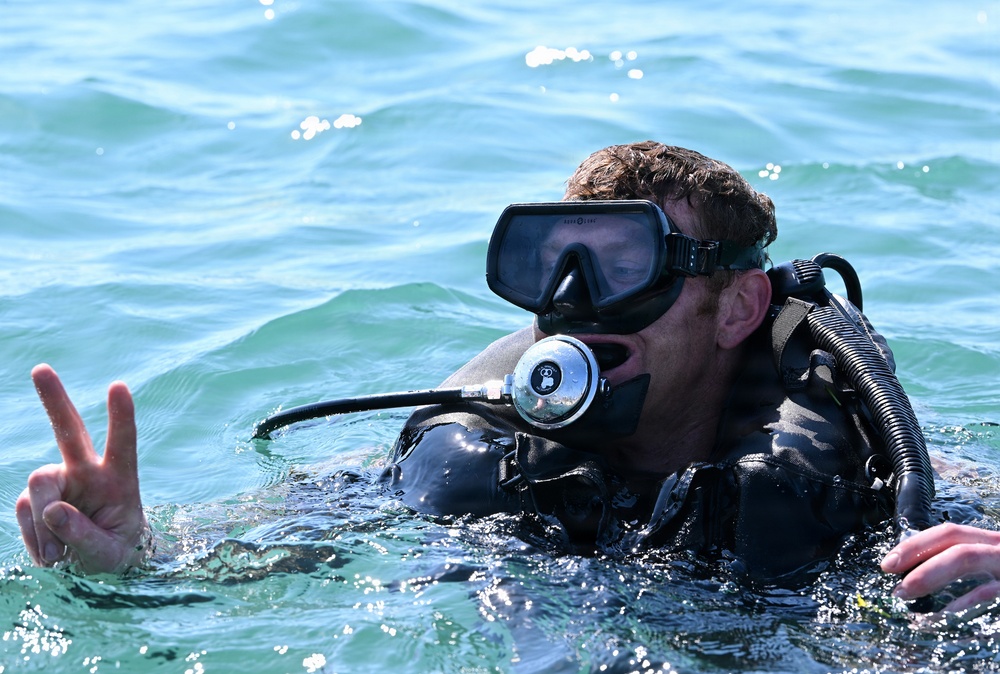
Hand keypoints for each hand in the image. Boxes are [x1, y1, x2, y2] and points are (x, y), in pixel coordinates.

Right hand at [15, 364, 150, 573]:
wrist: (101, 564)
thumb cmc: (117, 552)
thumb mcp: (109, 554)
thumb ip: (83, 535)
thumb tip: (52, 511)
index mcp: (120, 479)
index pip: (123, 443)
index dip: (120, 416)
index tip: (118, 386)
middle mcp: (89, 472)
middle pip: (69, 431)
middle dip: (54, 400)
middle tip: (40, 368)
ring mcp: (62, 481)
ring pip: (38, 486)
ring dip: (41, 525)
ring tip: (57, 556)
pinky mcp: (39, 496)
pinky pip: (26, 511)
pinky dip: (34, 537)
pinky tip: (50, 554)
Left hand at [881, 522, 999, 614]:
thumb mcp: (988, 573)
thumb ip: (958, 574)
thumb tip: (913, 588)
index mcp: (988, 543)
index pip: (947, 534)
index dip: (915, 545)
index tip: (888, 563)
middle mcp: (997, 548)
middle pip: (952, 537)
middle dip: (915, 550)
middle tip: (888, 569)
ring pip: (966, 556)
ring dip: (930, 572)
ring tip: (905, 591)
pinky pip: (989, 590)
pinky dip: (964, 599)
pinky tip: (944, 612)